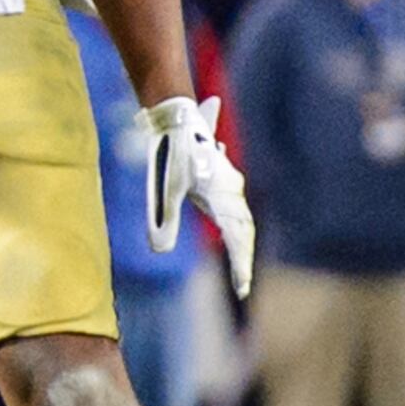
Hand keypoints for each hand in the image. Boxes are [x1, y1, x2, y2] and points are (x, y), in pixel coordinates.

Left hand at [137, 95, 253, 296]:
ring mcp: (230, 184)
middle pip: (244, 232)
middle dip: (242, 259)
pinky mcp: (223, 179)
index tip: (241, 288)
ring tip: (240, 268)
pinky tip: (234, 238)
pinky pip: (235, 209)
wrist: (179, 117)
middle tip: (241, 285)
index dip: (239, 265)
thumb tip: (160, 251)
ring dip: (241, 244)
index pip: (237, 239)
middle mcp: (233, 192)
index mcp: (223, 198)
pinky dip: (235, 228)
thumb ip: (165, 219)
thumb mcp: (165, 187)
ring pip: (242, 219)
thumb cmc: (172, 151)